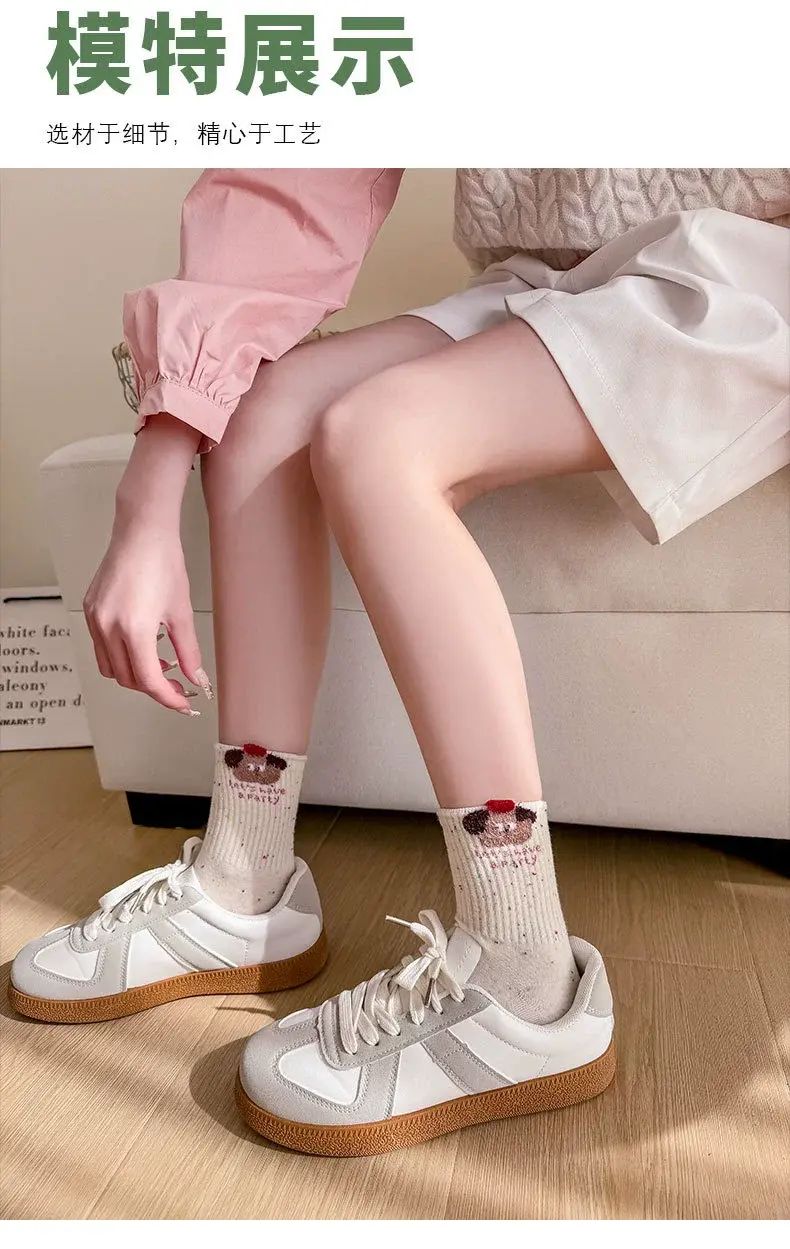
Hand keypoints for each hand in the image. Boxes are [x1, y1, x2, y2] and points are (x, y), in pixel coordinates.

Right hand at [83, 519, 210, 714]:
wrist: (142, 532)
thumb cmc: (163, 563)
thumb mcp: (182, 613)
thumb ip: (189, 652)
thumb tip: (196, 679)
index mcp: (133, 629)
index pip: (149, 681)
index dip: (168, 698)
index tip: (184, 704)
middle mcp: (107, 627)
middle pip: (127, 679)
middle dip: (154, 688)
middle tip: (177, 686)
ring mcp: (94, 619)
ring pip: (110, 667)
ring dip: (135, 674)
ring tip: (161, 664)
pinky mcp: (90, 610)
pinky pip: (101, 648)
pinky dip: (121, 656)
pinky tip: (143, 646)